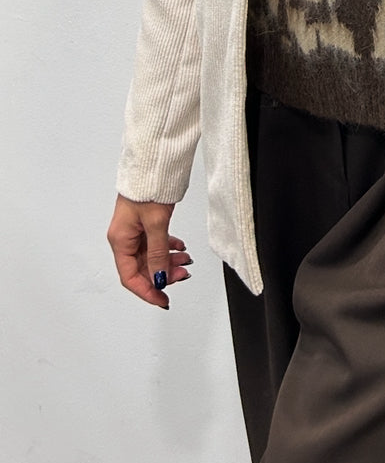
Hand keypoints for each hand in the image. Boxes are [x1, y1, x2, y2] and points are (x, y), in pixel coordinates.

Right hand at [107, 194, 191, 308]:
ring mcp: (135, 230)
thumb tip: (160, 279)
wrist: (152, 163)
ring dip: (168, 261)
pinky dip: (168, 247)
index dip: (147, 291)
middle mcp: (124, 237)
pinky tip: (181, 248)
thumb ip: (158, 253)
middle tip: (183, 275)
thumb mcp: (156, 223)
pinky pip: (155, 242)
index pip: (130, 277)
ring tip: (186, 261)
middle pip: (142, 268)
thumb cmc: (147, 188)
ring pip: (151, 256)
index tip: (163, 299)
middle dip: (163, 275)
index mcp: (120, 240)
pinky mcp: (144, 222)